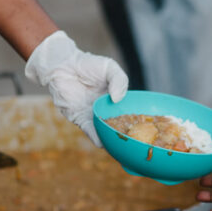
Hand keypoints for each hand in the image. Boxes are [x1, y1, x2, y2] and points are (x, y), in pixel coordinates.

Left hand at [24, 30, 128, 145]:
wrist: (64, 65)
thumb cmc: (88, 65)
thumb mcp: (110, 68)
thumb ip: (119, 81)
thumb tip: (117, 99)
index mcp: (116, 99)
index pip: (129, 112)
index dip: (137, 119)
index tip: (147, 128)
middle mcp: (106, 110)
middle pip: (118, 125)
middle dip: (126, 134)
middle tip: (136, 141)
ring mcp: (94, 116)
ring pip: (105, 131)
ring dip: (112, 138)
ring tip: (121, 145)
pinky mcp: (80, 119)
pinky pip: (90, 131)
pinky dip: (96, 137)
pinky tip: (103, 142)